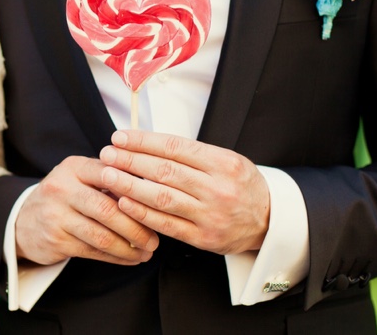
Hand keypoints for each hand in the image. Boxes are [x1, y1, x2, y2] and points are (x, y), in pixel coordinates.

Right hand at [15, 155, 157, 266]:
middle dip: (137, 227)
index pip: (110, 174)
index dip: (136, 190)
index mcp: (73, 167)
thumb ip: (109, 179)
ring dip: (129, 247)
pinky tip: (130, 258)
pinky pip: (93, 251)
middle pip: (108, 209)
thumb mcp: (78, 178)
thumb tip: (150, 191)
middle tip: (155, 239)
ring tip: (146, 251)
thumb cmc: (62, 197)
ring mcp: (56, 215)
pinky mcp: (55, 239)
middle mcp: (62, 188)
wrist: (23, 221)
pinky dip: (116, 257)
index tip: (158, 204)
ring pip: (101, 235)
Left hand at [99, 130, 269, 254]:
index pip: (175, 148)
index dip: (143, 141)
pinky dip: (142, 213)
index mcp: (224, 163)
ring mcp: (211, 215)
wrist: (269, 221)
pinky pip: (167, 224)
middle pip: (165, 171)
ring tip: (108, 175)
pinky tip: (123, 202)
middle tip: (107, 154)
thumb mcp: (225, 160)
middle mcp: (218, 189)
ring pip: (162, 197)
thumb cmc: (238, 184)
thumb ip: (190, 153)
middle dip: (130, 161)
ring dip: (130, 185)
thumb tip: (144, 142)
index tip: (120, 137)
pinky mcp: (203, 238)